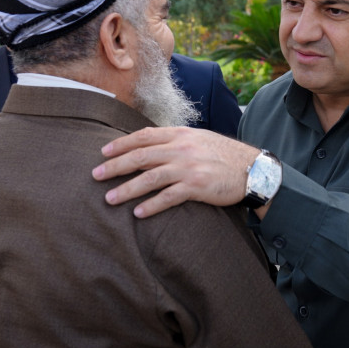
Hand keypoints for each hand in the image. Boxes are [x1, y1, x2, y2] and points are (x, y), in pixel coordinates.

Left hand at [92, 127, 260, 217]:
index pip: (144, 136)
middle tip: (96, 175)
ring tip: (110, 198)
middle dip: (115, 166)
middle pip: (140, 156)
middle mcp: (181, 148)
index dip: (121, 144)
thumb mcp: (199, 139)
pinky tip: (138, 213)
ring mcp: (188, 167)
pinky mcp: (196, 186)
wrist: (253, 169)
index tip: (103, 152)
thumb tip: (150, 147)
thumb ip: (176, 141)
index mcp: (180, 134)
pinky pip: (168, 197)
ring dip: (127, 189)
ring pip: (149, 178)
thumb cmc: (224, 155)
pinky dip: (151, 205)